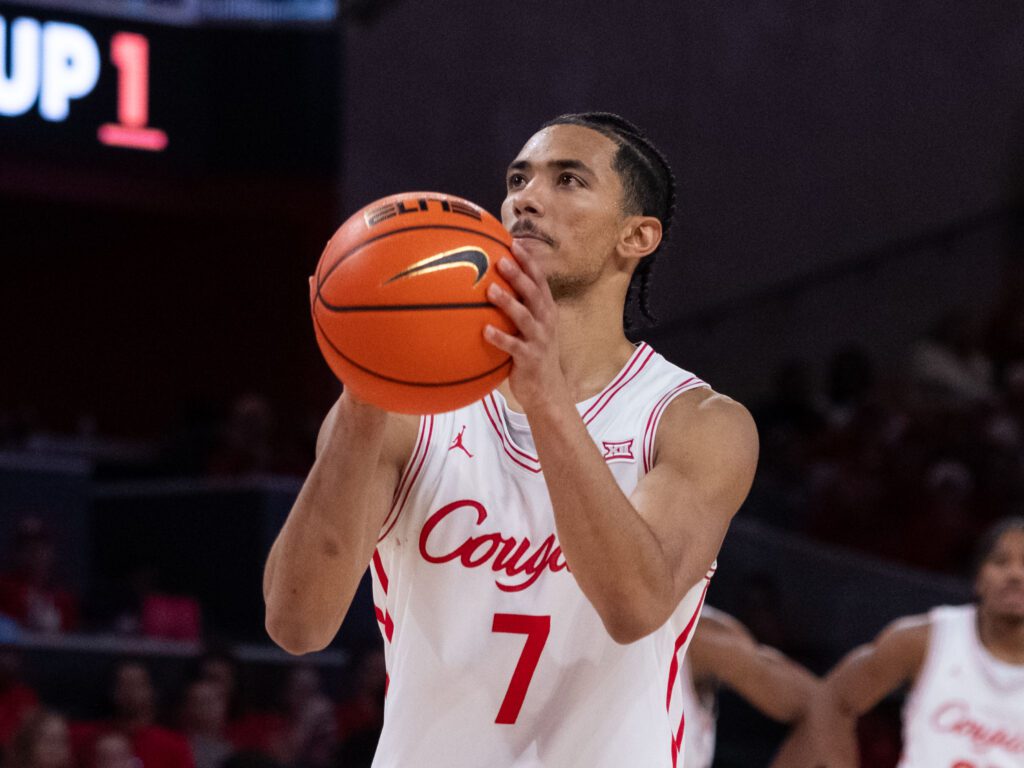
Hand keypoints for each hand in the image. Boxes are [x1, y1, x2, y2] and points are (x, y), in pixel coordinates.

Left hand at [483, 251, 570, 411]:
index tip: (513, 242)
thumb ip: (518, 307)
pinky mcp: (530, 359)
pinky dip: (500, 338)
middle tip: (501, 259)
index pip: (539, 280)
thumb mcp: (531, 328)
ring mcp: (539, 340)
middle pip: (534, 293)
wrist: (548, 391)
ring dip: (508, 303)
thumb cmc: (532, 353)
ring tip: (490, 290)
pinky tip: (484, 331)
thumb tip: (489, 284)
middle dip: (519, 275)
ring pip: (525, 317)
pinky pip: (513, 346)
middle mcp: (546, 322)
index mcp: (546, 311)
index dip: (528, 261)